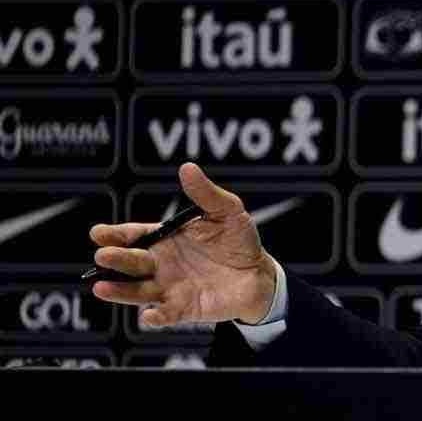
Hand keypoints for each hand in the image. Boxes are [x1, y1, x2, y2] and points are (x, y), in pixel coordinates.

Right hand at [88, 162, 276, 327]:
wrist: (259, 273)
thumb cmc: (238, 240)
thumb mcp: (227, 212)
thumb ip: (206, 194)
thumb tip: (187, 168)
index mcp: (166, 239)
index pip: (135, 236)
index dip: (116, 234)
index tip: (99, 232)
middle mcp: (161, 264)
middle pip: (132, 262)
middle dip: (116, 259)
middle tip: (103, 255)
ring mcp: (169, 288)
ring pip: (138, 292)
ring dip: (120, 291)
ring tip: (101, 288)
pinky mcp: (183, 309)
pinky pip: (165, 315)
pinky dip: (155, 317)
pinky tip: (148, 315)